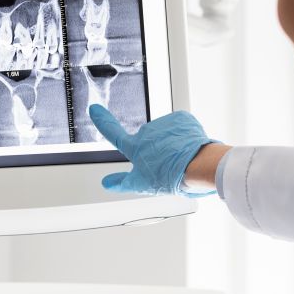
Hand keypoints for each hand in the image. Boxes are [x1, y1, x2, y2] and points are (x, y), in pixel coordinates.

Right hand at [89, 105, 219, 195]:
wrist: (199, 165)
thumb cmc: (170, 176)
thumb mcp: (140, 184)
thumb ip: (121, 182)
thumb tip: (107, 183)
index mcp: (134, 146)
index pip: (113, 132)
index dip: (102, 121)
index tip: (94, 109)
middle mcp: (146, 131)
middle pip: (147, 139)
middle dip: (153, 149)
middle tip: (165, 165)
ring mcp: (163, 123)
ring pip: (164, 134)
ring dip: (169, 143)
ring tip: (179, 158)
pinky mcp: (181, 118)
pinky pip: (179, 127)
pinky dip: (182, 135)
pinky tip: (188, 147)